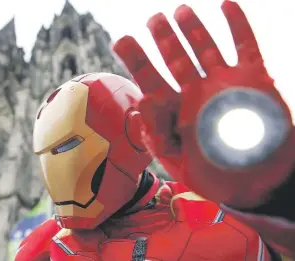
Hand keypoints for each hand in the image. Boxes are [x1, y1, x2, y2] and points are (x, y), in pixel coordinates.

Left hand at [113, 1, 294, 207]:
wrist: (255, 183)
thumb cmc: (213, 176)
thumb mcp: (177, 161)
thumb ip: (157, 132)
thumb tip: (142, 100)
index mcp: (174, 110)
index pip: (151, 79)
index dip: (137, 60)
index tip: (122, 41)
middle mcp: (196, 92)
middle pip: (175, 58)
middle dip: (163, 38)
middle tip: (153, 20)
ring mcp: (223, 84)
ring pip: (206, 48)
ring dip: (194, 28)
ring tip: (180, 10)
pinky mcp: (253, 80)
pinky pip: (246, 46)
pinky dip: (237, 25)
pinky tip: (226, 5)